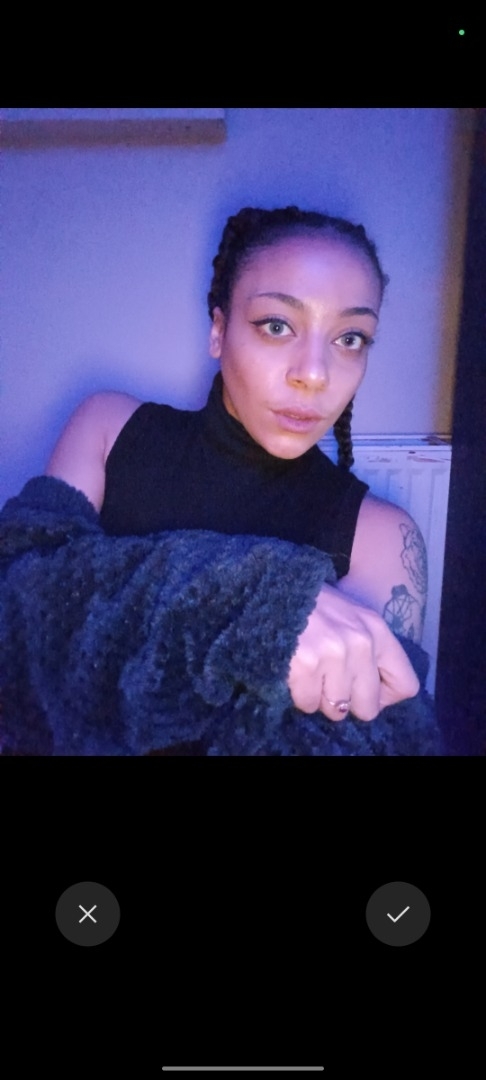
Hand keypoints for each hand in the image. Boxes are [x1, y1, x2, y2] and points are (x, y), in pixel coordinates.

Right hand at [287, 583, 419, 720]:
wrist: (274, 586)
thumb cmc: (314, 605)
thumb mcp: (353, 619)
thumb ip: (370, 652)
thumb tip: (374, 699)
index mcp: (378, 632)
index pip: (406, 685)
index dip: (384, 698)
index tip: (363, 691)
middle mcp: (362, 644)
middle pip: (369, 707)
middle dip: (348, 703)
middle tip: (329, 685)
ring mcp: (334, 654)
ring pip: (337, 710)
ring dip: (320, 699)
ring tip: (309, 675)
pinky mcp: (306, 663)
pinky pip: (308, 703)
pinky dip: (299, 696)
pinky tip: (294, 674)